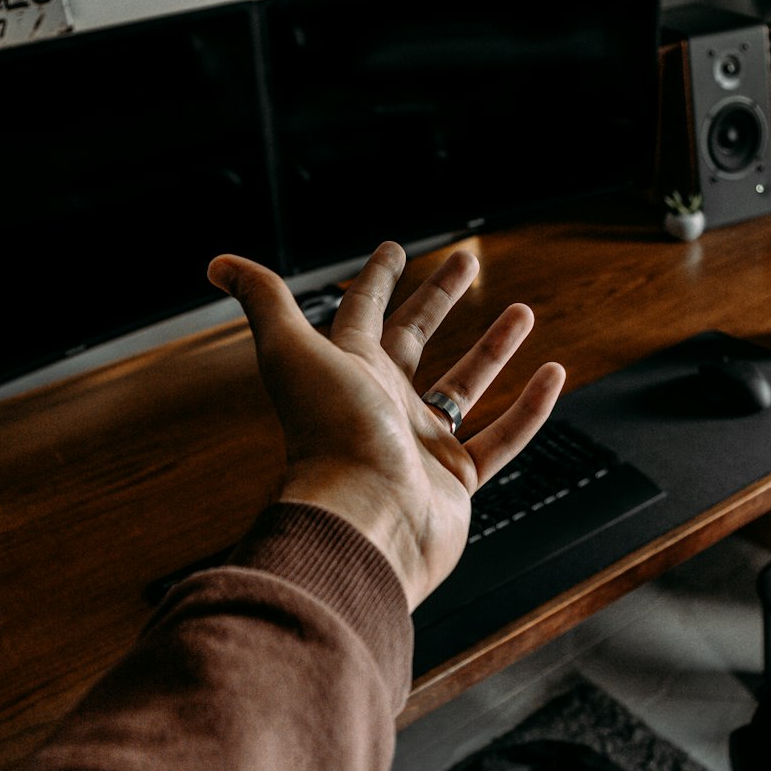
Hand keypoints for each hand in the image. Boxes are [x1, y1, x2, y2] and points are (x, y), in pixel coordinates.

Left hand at [208, 242, 564, 608]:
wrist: (363, 523)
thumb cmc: (329, 437)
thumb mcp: (292, 352)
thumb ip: (264, 301)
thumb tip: (217, 263)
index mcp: (348, 370)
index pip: (363, 312)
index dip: (376, 278)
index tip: (394, 247)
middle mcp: (383, 404)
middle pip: (414, 340)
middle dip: (437, 298)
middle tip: (467, 260)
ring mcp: (420, 444)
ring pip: (464, 386)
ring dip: (492, 348)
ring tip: (523, 311)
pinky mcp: (456, 481)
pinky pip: (501, 437)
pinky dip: (529, 408)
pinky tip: (553, 373)